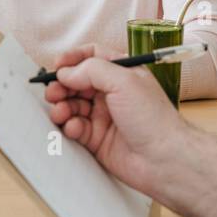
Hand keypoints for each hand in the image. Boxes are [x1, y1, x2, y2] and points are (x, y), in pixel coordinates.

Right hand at [43, 43, 186, 194]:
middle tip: (53, 92)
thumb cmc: (154, 119)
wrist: (163, 159)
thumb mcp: (124, 81)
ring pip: (72, 106)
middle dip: (61, 86)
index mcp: (122, 74)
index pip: (92, 57)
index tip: (58, 65)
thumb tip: (66, 72)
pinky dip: (70, 126)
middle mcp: (112, 93)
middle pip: (76, 82)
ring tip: (61, 112)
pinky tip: (75, 128)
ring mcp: (103, 116)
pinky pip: (74, 128)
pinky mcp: (96, 139)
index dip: (73, 59)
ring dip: (62, 107)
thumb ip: (91, 70)